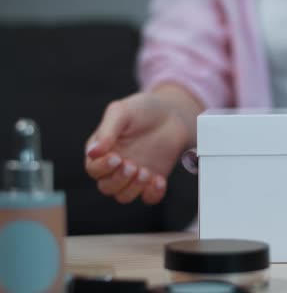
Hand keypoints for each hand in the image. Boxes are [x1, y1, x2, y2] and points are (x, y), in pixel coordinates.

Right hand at [85, 85, 199, 204]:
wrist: (172, 113)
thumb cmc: (142, 109)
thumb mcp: (122, 112)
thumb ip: (107, 130)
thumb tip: (93, 152)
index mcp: (102, 151)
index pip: (93, 169)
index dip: (102, 168)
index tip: (117, 157)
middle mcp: (115, 166)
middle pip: (106, 187)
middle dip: (118, 180)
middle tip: (133, 165)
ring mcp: (134, 175)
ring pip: (124, 196)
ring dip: (133, 189)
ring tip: (146, 172)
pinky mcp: (153, 180)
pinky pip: (148, 198)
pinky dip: (153, 194)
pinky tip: (159, 180)